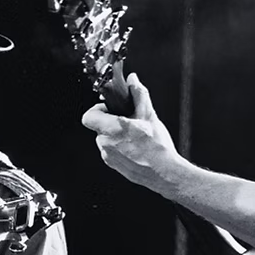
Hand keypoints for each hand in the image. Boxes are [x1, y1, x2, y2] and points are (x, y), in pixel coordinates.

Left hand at [81, 73, 184, 194]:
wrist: (165, 173)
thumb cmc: (158, 147)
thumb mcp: (149, 115)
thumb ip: (138, 94)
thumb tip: (133, 80)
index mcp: (113, 129)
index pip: (88, 116)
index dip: (98, 110)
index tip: (111, 109)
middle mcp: (106, 144)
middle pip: (99, 127)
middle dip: (111, 122)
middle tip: (128, 122)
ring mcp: (108, 156)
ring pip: (105, 139)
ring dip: (116, 135)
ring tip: (135, 137)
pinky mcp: (113, 166)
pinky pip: (111, 151)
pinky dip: (120, 147)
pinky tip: (136, 148)